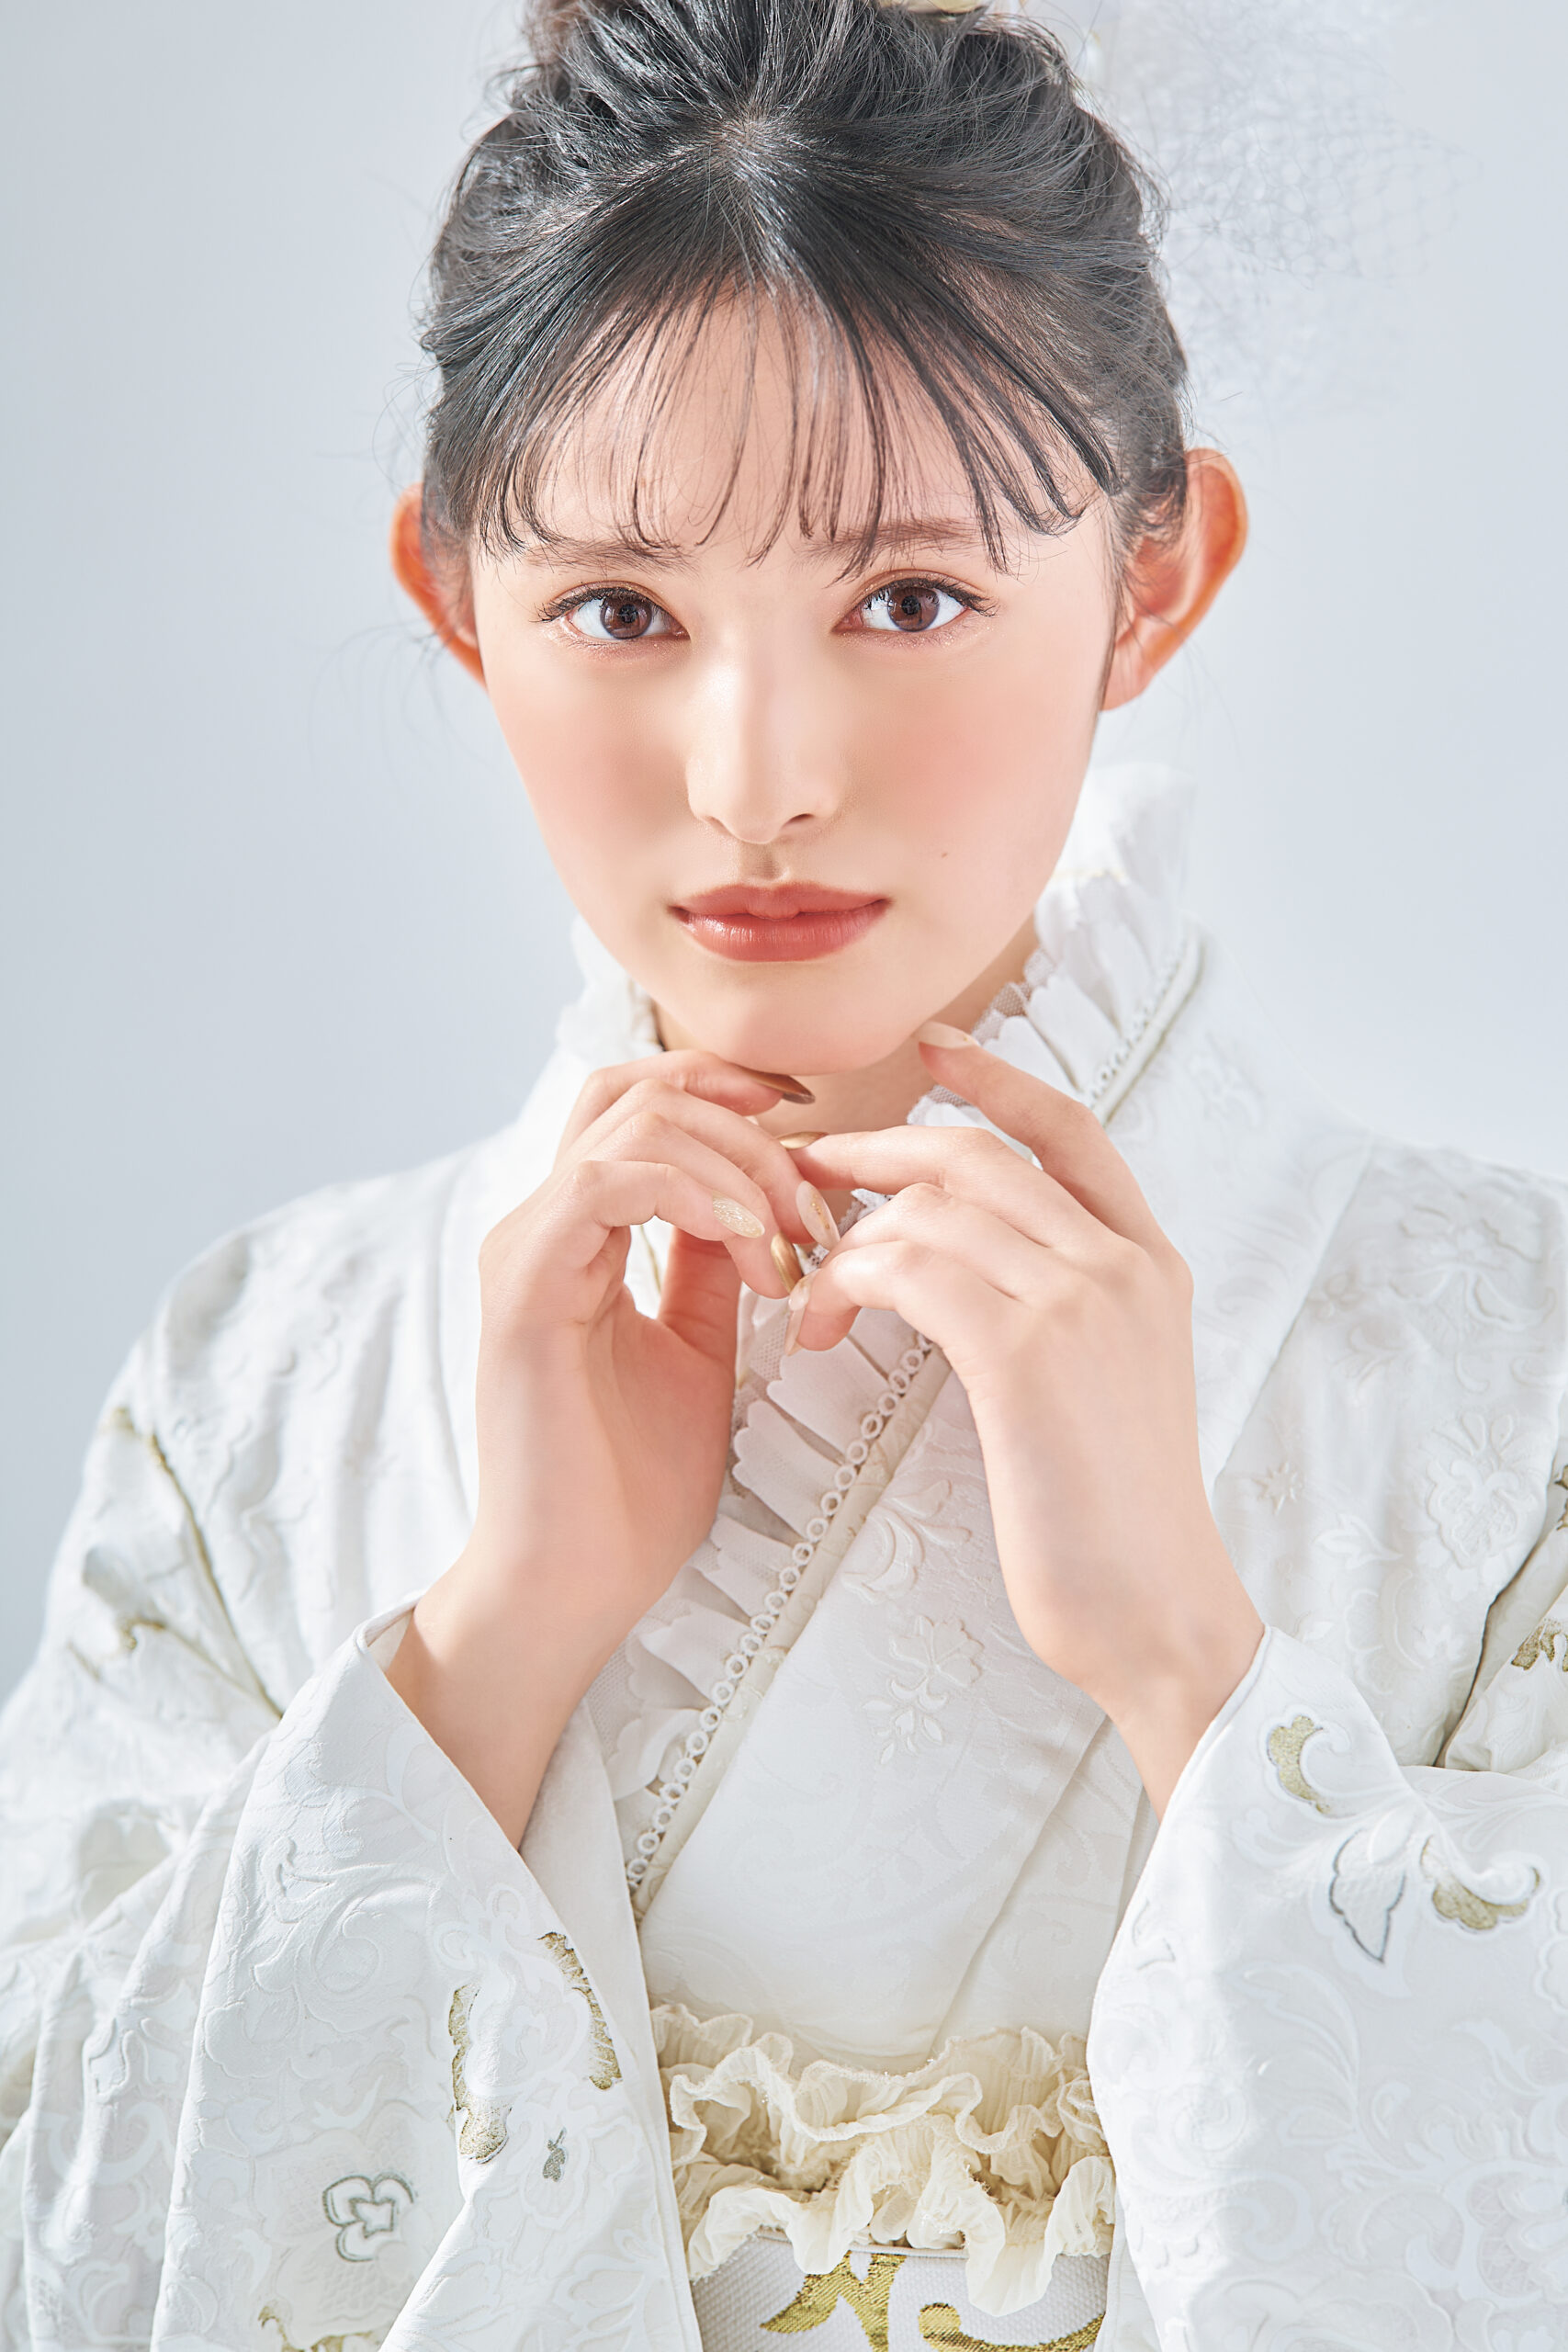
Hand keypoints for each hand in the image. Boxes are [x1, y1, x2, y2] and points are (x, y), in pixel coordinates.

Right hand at [387, 1051, 836, 1842]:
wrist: (578, 1584)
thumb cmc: (631, 1487)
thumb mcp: (698, 1348)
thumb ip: (712, 1265)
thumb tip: (760, 1200)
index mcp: (578, 1231)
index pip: (643, 1098)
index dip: (734, 1091)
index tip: (820, 1133)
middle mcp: (541, 1223)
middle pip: (641, 1088)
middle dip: (753, 1130)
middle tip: (818, 1213)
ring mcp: (525, 1247)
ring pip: (632, 1119)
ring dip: (738, 1166)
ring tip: (792, 1245)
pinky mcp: (524, 1286)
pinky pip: (609, 1181)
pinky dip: (697, 1195)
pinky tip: (754, 1253)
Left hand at [789, 1031, 1261, 1811]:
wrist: (1157, 1613)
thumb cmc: (1115, 1522)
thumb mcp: (1111, 1386)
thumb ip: (1063, 1309)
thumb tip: (972, 1266)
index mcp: (1150, 1265)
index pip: (1072, 1131)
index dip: (998, 1081)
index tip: (935, 1049)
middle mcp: (1123, 1264)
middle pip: (978, 1156)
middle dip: (877, 1150)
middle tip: (806, 1172)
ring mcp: (1081, 1300)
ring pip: (931, 1209)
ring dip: (845, 1239)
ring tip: (804, 1289)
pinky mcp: (1026, 1352)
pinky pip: (910, 1270)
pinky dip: (847, 1282)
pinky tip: (820, 1325)